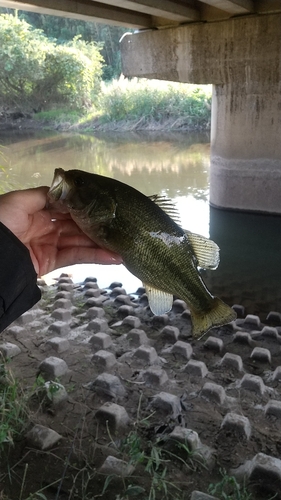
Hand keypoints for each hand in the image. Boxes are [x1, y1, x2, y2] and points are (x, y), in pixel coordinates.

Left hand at [0, 186, 121, 275]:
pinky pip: (76, 258)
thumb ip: (45, 195)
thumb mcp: (19, 201)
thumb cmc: (1, 221)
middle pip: (77, 225)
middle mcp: (46, 226)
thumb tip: (68, 191)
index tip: (106, 205)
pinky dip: (95, 257)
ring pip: (80, 242)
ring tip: (124, 243)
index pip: (68, 207)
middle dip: (98, 225)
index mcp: (38, 210)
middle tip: (121, 225)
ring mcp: (50, 245)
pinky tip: (113, 257)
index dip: (86, 206)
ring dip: (102, 243)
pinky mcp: (51, 263)